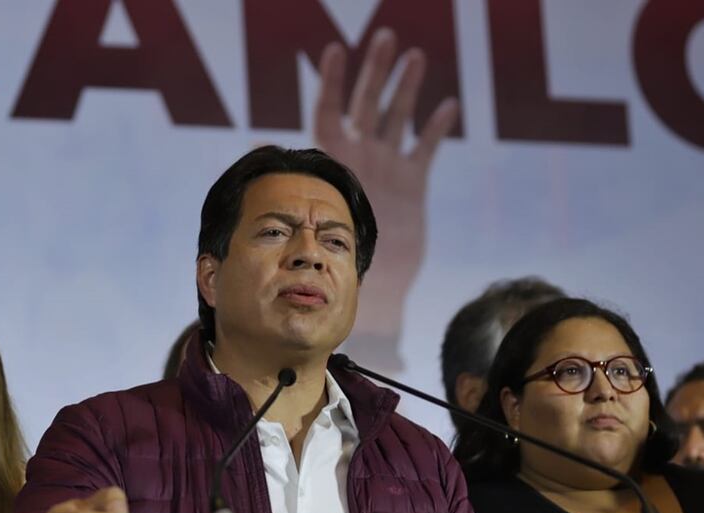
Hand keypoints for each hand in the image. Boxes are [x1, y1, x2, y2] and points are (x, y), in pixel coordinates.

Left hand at [314, 28, 459, 370]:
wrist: (363, 285)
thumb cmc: (326, 253)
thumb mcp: (302, 210)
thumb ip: (284, 174)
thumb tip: (255, 144)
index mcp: (333, 159)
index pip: (330, 110)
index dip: (332, 81)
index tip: (334, 49)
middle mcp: (360, 155)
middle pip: (367, 103)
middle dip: (375, 69)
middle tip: (384, 35)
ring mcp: (387, 166)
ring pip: (398, 117)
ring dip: (406, 86)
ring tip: (415, 55)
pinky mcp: (412, 184)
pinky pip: (425, 149)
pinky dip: (435, 128)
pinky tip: (448, 104)